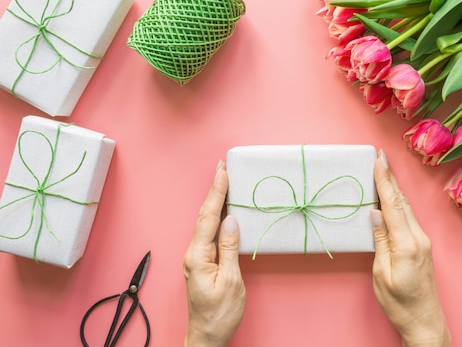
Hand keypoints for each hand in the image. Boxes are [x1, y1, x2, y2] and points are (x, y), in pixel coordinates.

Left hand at [183, 161, 245, 346]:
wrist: (208, 336)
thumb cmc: (220, 314)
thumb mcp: (231, 281)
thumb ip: (229, 248)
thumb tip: (231, 220)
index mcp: (199, 256)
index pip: (208, 216)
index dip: (217, 192)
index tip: (223, 171)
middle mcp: (194, 253)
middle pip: (204, 214)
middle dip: (214, 189)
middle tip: (222, 166)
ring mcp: (197, 257)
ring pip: (206, 222)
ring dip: (215, 200)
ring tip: (223, 180)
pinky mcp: (203, 261)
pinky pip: (210, 232)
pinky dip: (217, 215)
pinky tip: (223, 208)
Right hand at [371, 149, 450, 346]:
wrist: (424, 321)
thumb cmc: (400, 304)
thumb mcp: (382, 273)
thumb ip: (380, 239)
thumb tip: (374, 212)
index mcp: (408, 244)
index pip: (392, 204)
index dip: (384, 180)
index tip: (378, 159)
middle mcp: (419, 238)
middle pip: (401, 200)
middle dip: (389, 177)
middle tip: (380, 156)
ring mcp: (423, 241)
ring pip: (406, 207)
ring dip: (394, 188)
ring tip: (383, 170)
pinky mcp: (422, 246)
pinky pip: (408, 217)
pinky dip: (398, 202)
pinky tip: (391, 197)